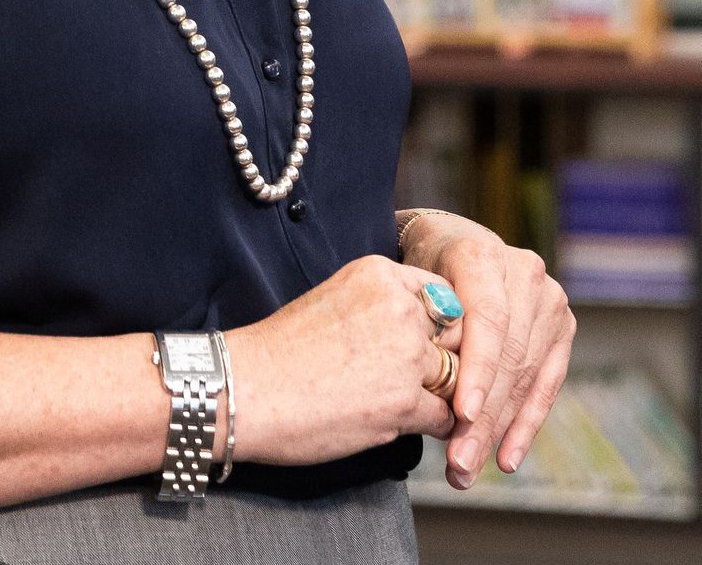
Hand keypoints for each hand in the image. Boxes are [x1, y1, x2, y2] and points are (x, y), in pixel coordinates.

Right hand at [224, 256, 459, 467]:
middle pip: (457, 336)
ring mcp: (405, 355)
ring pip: (456, 378)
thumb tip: (419, 334)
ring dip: (441, 396)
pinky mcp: (403, 402)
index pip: (443, 295)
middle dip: (447, 360)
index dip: (441, 325)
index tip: (429, 344)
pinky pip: (444, 416)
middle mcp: (400, 308)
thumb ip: (380, 309)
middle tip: (427, 380)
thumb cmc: (279, 351)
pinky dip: (432, 427)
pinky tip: (403, 424)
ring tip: (411, 404)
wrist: (244, 388)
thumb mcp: (334, 301)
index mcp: (380, 274)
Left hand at [404, 219, 574, 487]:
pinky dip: (523, 425)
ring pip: (524, 376)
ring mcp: (548, 300)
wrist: (446, 243)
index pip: (487, 319)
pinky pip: (545, 385)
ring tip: (468, 468)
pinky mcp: (562, 327)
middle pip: (507, 356)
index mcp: (480, 254)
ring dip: (498, 430)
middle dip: (483, 416)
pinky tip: (506, 458)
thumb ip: (424, 328)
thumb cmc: (416, 270)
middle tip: (458, 463)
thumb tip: (427, 395)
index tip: (460, 415)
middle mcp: (523, 273)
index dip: (477, 370)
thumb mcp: (409, 286)